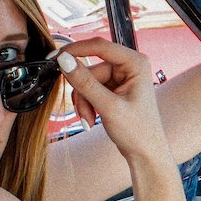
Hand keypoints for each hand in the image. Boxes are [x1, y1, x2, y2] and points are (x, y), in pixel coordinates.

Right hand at [53, 39, 169, 159]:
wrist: (145, 153)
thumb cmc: (138, 132)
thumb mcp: (108, 106)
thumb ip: (85, 83)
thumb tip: (64, 60)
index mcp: (135, 63)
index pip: (99, 46)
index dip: (75, 50)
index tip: (54, 57)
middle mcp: (129, 66)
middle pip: (90, 69)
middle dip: (83, 93)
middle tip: (85, 114)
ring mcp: (121, 77)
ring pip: (87, 81)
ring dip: (84, 102)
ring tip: (90, 120)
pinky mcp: (113, 88)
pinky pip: (90, 89)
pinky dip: (87, 105)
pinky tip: (92, 119)